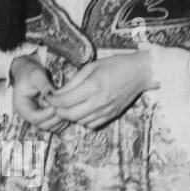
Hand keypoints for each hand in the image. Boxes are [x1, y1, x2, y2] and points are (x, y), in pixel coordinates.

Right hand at [11, 54, 66, 131]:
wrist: (28, 72)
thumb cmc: (30, 72)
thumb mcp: (36, 75)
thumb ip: (44, 85)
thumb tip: (52, 94)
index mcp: (21, 106)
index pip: (34, 118)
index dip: (47, 114)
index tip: (57, 106)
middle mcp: (28, 115)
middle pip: (43, 125)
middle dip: (56, 118)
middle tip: (67, 108)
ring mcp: (37, 117)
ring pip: (50, 127)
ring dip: (61, 121)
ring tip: (70, 109)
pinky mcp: (45, 116)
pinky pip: (55, 124)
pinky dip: (63, 121)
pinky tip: (69, 111)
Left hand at [44, 53, 158, 129]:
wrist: (140, 73)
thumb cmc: (116, 65)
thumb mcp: (91, 67)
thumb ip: (73, 81)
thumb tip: (58, 93)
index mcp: (92, 86)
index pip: (65, 101)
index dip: (53, 100)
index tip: (49, 97)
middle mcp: (99, 102)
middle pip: (70, 115)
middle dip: (59, 110)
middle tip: (56, 103)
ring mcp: (106, 111)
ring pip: (79, 122)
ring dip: (70, 116)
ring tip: (69, 106)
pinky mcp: (111, 116)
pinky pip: (91, 125)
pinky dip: (83, 120)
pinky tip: (83, 111)